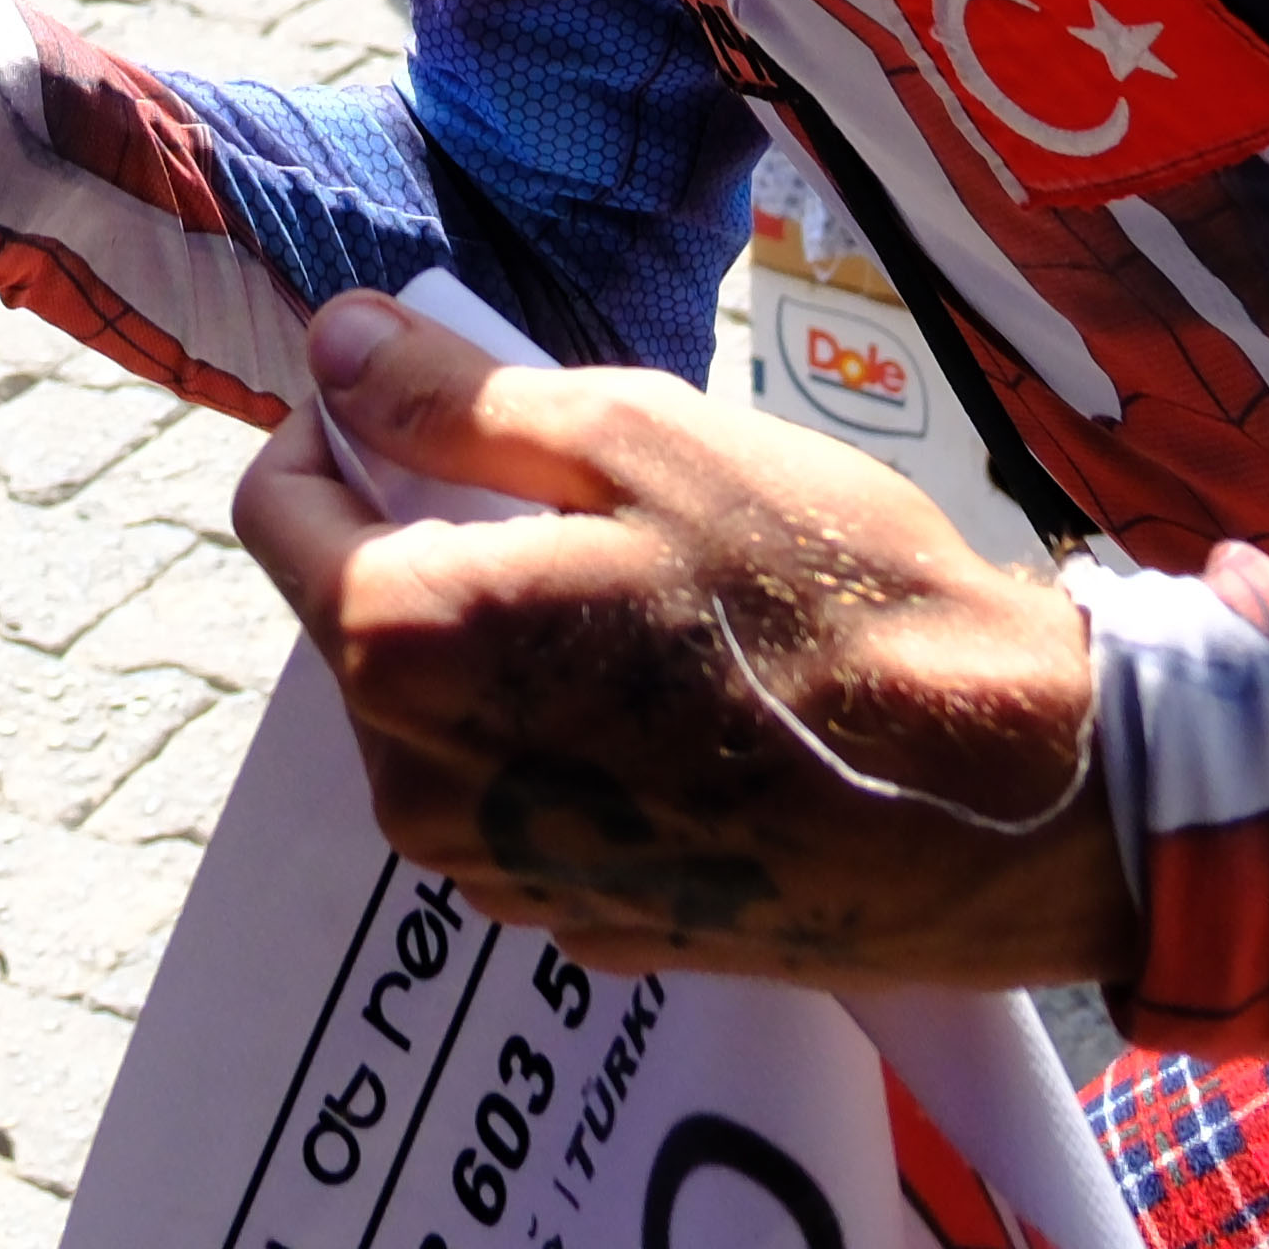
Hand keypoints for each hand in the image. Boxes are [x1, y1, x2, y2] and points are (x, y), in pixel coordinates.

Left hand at [227, 295, 1138, 988]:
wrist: (993, 791)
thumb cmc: (825, 592)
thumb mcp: (638, 437)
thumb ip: (454, 397)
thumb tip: (330, 345)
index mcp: (406, 643)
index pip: (275, 510)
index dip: (337, 429)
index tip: (429, 398)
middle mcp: (416, 783)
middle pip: (353, 616)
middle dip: (427, 537)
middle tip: (576, 496)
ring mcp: (497, 873)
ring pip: (430, 713)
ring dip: (493, 640)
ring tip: (642, 598)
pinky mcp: (577, 923)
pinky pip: (512, 797)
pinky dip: (553, 736)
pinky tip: (675, 702)